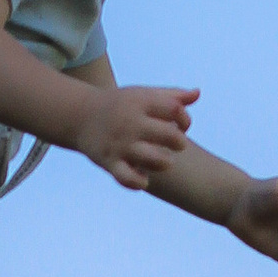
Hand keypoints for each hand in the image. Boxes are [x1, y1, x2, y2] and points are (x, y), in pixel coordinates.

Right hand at [82, 81, 197, 189]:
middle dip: (179, 143)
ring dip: (165, 163)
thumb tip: (197, 94)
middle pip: (170, 136)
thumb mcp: (143, 95)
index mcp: (141, 103)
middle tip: (173, 145)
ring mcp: (120, 144)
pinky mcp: (109, 162)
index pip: (175, 111)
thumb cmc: (120, 105)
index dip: (186, 120)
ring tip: (162, 161)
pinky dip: (139, 182)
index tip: (182, 126)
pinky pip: (128, 178)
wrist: (80, 115)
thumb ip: (171, 96)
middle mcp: (131, 122)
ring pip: (155, 159)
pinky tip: (143, 178)